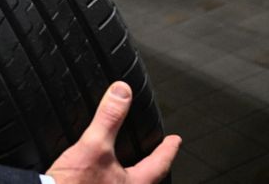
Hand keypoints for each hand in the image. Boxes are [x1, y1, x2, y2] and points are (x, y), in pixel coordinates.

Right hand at [46, 82, 180, 183]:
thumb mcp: (93, 145)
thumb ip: (109, 119)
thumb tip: (121, 93)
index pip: (160, 164)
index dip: (168, 149)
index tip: (175, 140)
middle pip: (148, 180)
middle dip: (154, 166)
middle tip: (159, 154)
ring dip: (132, 173)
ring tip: (132, 163)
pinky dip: (114, 178)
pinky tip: (103, 175)